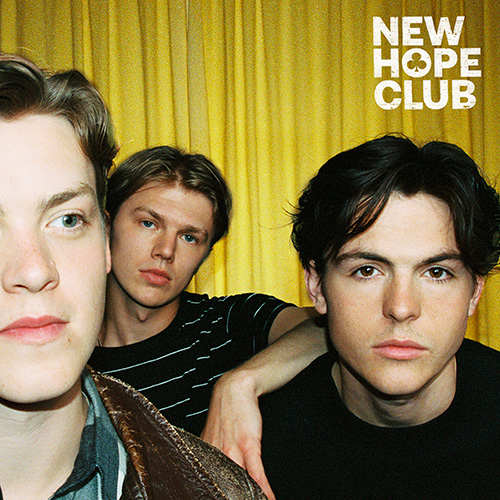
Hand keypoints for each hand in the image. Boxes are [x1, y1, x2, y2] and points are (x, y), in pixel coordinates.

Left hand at [201, 370, 275, 499]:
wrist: (234, 388)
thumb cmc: (227, 412)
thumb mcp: (214, 435)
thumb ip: (213, 454)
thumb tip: (213, 471)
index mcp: (206, 456)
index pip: (210, 483)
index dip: (218, 494)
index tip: (222, 499)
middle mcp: (216, 456)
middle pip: (224, 487)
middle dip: (233, 496)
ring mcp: (231, 451)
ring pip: (239, 484)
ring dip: (249, 495)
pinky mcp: (247, 444)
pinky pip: (256, 473)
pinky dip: (263, 488)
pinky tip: (269, 498)